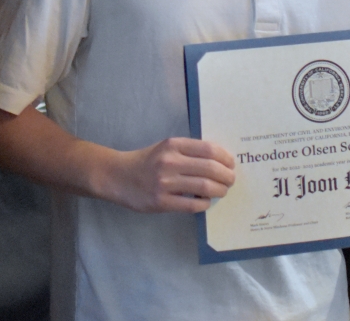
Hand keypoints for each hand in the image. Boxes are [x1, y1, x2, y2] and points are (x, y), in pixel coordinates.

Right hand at [105, 137, 235, 213]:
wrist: (118, 176)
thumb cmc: (148, 160)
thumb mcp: (167, 147)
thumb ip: (190, 151)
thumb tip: (220, 161)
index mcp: (174, 145)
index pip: (209, 149)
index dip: (225, 157)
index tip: (231, 163)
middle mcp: (170, 162)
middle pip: (210, 168)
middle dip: (227, 176)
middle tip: (231, 180)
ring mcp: (164, 183)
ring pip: (204, 187)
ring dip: (219, 190)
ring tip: (222, 191)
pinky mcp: (160, 202)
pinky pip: (191, 204)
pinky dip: (204, 203)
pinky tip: (206, 202)